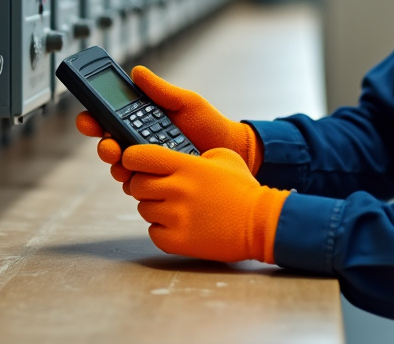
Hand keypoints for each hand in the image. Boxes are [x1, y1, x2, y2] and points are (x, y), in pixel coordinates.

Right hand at [74, 66, 262, 185]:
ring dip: (118, 165)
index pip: (107, 118)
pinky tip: (146, 176)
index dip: (91, 118)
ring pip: (118, 167)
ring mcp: (146, 163)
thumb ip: (161, 90)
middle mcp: (137, 142)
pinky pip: (137, 185)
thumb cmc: (208, 123)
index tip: (87, 119)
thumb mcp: (185, 102)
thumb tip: (137, 71)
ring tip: (127, 162)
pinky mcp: (156, 182)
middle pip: (107, 145)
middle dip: (103, 146)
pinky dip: (137, 181)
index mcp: (139, 119)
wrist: (230, 150)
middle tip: (110, 146)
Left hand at [123, 145, 288, 263]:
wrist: (262, 224)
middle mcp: (177, 190)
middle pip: (136, 184)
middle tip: (160, 188)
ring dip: (155, 207)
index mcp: (186, 166)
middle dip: (144, 184)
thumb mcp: (223, 156)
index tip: (135, 162)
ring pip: (144, 208)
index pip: (138, 156)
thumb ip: (194, 152)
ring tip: (177, 208)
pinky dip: (162, 229)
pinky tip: (180, 225)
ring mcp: (176, 217)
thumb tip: (173, 155)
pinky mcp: (177, 241)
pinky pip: (153, 231)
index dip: (132, 158)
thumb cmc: (243, 189)